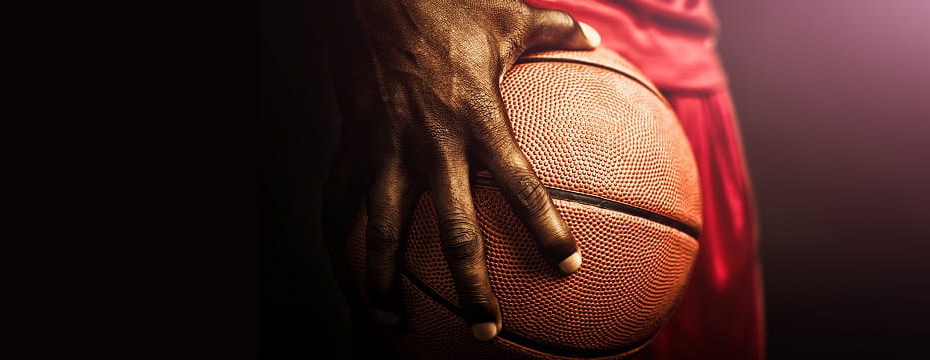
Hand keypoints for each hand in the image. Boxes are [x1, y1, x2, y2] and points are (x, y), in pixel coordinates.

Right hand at [323, 0, 600, 341]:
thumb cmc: (445, 5)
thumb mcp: (508, 16)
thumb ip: (553, 32)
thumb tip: (592, 37)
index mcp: (481, 122)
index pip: (522, 187)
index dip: (546, 230)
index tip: (566, 267)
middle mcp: (434, 147)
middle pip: (454, 234)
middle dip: (472, 287)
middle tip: (486, 329)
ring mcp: (387, 152)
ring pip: (383, 234)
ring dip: (386, 286)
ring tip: (396, 325)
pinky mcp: (351, 146)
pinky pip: (337, 202)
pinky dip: (338, 240)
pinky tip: (344, 271)